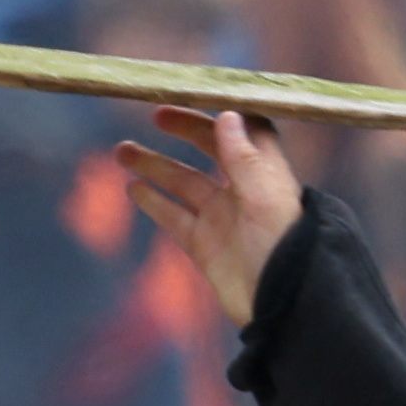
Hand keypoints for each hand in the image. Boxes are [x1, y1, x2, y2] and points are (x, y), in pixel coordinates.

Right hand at [119, 105, 308, 329]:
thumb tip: (225, 116)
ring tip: (122, 152)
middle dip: (184, 131)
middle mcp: (244, 191)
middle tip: (155, 116)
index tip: (195, 95)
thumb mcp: (265, 198)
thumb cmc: (283, 250)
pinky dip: (154, 202)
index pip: (246, 129)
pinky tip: (132, 188)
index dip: (223, 112)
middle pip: (210, 149)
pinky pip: (175, 218)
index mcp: (266, 173)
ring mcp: (223, 219)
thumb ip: (244, 158)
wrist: (283, 310)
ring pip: (183, 182)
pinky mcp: (206, 247)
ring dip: (154, 165)